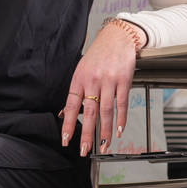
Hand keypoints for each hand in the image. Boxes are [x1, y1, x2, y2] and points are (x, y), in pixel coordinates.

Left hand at [59, 21, 140, 155]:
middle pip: (88, 112)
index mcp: (79, 79)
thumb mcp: (81, 70)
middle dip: (86, 134)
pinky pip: (122, 104)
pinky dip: (121, 119)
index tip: (65, 140)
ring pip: (106, 111)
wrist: (117, 37)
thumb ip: (75, 92)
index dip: (67, 124)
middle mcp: (93, 81)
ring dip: (106, 131)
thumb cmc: (98, 55)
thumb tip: (63, 113)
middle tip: (84, 150)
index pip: (70, 106)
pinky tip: (119, 130)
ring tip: (104, 145)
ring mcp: (109, 81)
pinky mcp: (123, 80)